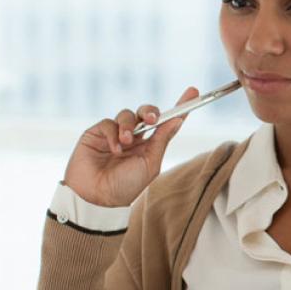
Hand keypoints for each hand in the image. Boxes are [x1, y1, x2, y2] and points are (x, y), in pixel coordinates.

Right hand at [63, 87, 199, 207]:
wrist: (98, 198)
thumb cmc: (126, 186)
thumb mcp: (150, 164)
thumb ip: (161, 141)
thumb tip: (177, 120)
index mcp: (150, 145)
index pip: (167, 122)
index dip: (180, 107)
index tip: (193, 91)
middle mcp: (134, 137)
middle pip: (146, 112)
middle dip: (150, 111)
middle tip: (151, 119)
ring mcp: (115, 134)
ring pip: (127, 115)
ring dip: (129, 126)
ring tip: (126, 142)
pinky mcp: (96, 134)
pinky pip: (108, 123)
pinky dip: (113, 133)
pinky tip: (115, 149)